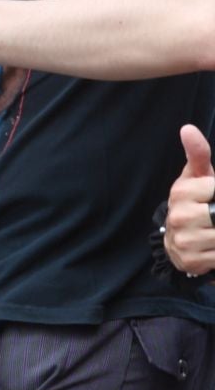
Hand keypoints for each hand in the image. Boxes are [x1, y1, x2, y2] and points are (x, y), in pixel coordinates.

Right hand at [165, 125, 214, 276]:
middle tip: (214, 213)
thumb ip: (198, 154)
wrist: (178, 237)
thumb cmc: (194, 200)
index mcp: (181, 192)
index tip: (212, 196)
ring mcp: (184, 240)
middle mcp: (179, 216)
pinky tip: (213, 244)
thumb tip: (187, 128)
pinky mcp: (192, 260)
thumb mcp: (197, 176)